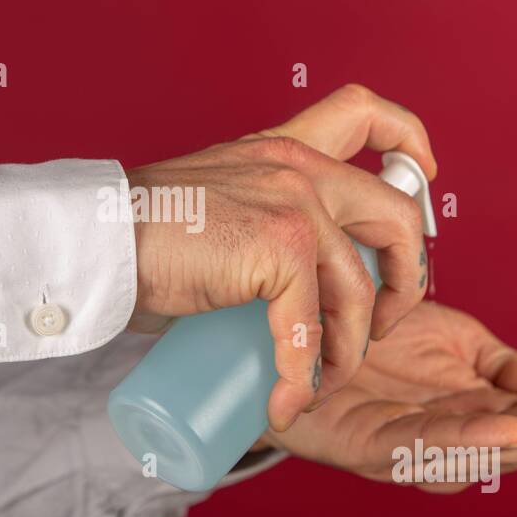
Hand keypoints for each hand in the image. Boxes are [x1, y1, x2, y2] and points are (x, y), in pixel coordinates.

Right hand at [128, 84, 436, 431]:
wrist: (93, 236)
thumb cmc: (137, 236)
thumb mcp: (212, 207)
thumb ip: (253, 224)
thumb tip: (276, 292)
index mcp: (281, 150)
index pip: (363, 113)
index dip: (409, 143)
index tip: (423, 177)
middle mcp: (296, 166)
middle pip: (398, 213)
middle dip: (409, 279)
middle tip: (383, 324)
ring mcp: (293, 203)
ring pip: (360, 288)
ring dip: (350, 350)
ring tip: (321, 382)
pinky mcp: (281, 246)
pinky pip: (312, 328)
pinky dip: (303, 377)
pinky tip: (284, 403)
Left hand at [253, 301, 516, 490]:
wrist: (291, 328)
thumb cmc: (366, 336)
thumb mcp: (451, 336)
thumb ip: (503, 364)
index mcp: (467, 409)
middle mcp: (441, 434)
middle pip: (514, 445)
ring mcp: (406, 446)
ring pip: (474, 454)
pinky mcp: (364, 447)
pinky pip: (417, 450)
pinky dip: (463, 444)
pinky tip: (502, 433)